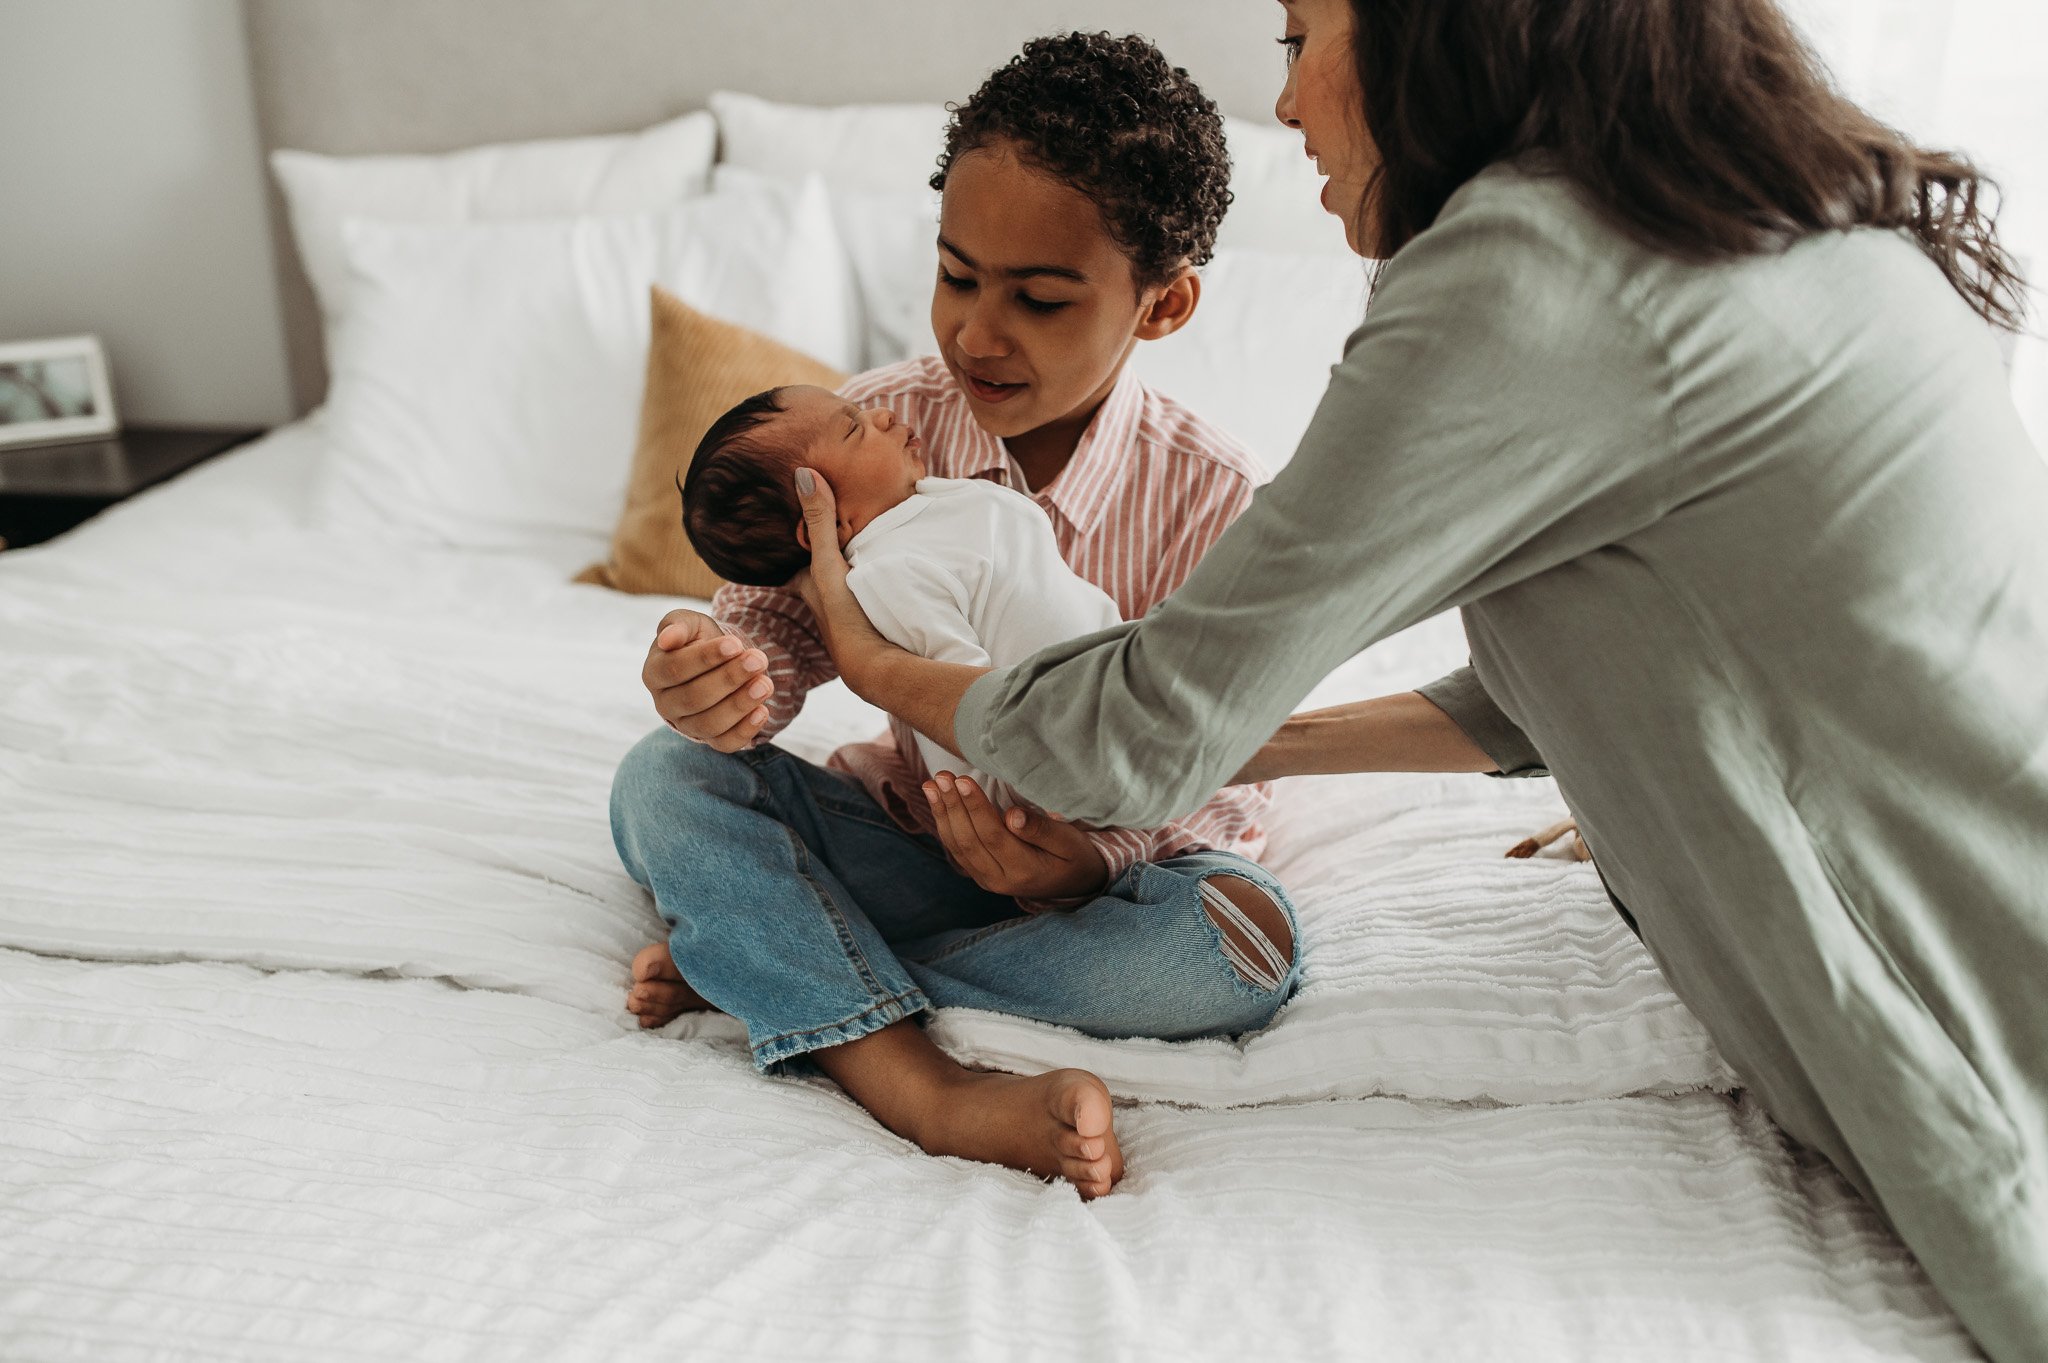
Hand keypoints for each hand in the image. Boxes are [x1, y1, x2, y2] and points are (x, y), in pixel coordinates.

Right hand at [641, 608, 773, 751]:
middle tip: (758, 660)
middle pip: (694, 698)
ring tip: (765, 684)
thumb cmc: (699, 639)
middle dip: (729, 679)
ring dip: (740, 704)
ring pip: (709, 724)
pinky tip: (763, 711)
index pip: (675, 669)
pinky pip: (724, 743)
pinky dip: (745, 731)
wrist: (719, 660)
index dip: (706, 658)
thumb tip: (666, 639)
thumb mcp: (690, 623)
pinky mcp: (709, 739)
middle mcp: (665, 704)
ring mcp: (686, 725)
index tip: (735, 644)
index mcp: (654, 673)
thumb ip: (678, 624)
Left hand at [789, 466, 895, 697]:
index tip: (797, 529)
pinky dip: (873, 585)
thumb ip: (820, 520)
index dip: (797, 546)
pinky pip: (869, 596)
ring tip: (862, 547)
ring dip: (850, 572)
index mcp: (809, 587)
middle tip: (835, 531)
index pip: (796, 564)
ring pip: (844, 585)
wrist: (874, 662)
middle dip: (825, 556)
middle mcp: (823, 604)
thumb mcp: (827, 562)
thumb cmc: (842, 614)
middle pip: (821, 573)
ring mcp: (848, 616)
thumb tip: (803, 473)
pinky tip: (887, 576)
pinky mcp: (872, 624)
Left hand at [925, 773, 1108, 903]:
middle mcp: (1000, 880)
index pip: (993, 836)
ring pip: (958, 846)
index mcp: (1025, 871)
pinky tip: (936, 800)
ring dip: (942, 813)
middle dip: (953, 806)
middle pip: (969, 841)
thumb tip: (1012, 816)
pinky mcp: (980, 874)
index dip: (976, 808)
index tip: (963, 780)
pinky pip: (957, 849)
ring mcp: (987, 880)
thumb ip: (1042, 830)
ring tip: (932, 784)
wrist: (1074, 884)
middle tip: (942, 776)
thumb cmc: (1074, 855)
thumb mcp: (1069, 842)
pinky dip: (944, 823)